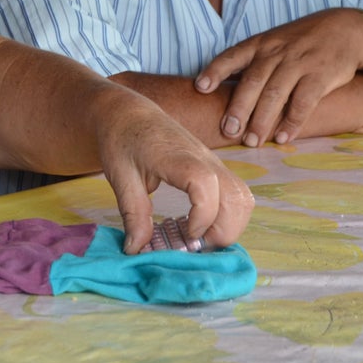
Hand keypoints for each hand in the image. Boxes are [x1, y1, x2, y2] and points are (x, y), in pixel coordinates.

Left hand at [93, 95, 253, 253]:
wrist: (129, 112)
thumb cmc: (122, 140)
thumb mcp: (120, 177)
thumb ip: (133, 214)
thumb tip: (136, 250)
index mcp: (176, 157)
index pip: (206, 184)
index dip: (202, 216)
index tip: (185, 236)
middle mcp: (204, 158)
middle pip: (236, 197)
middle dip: (222, 233)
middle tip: (192, 248)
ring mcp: (213, 162)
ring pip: (243, 198)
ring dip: (229, 226)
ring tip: (198, 238)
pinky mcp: (214, 167)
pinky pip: (236, 194)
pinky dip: (228, 216)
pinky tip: (199, 225)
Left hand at [194, 9, 362, 146]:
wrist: (346, 29)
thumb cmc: (303, 41)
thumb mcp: (275, 42)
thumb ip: (253, 62)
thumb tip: (223, 88)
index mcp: (261, 43)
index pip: (232, 56)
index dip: (215, 71)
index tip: (200, 87)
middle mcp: (277, 52)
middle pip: (252, 82)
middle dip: (238, 108)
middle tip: (227, 131)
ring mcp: (298, 63)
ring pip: (274, 95)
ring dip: (261, 121)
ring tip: (252, 141)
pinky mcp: (320, 75)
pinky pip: (303, 102)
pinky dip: (292, 122)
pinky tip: (283, 137)